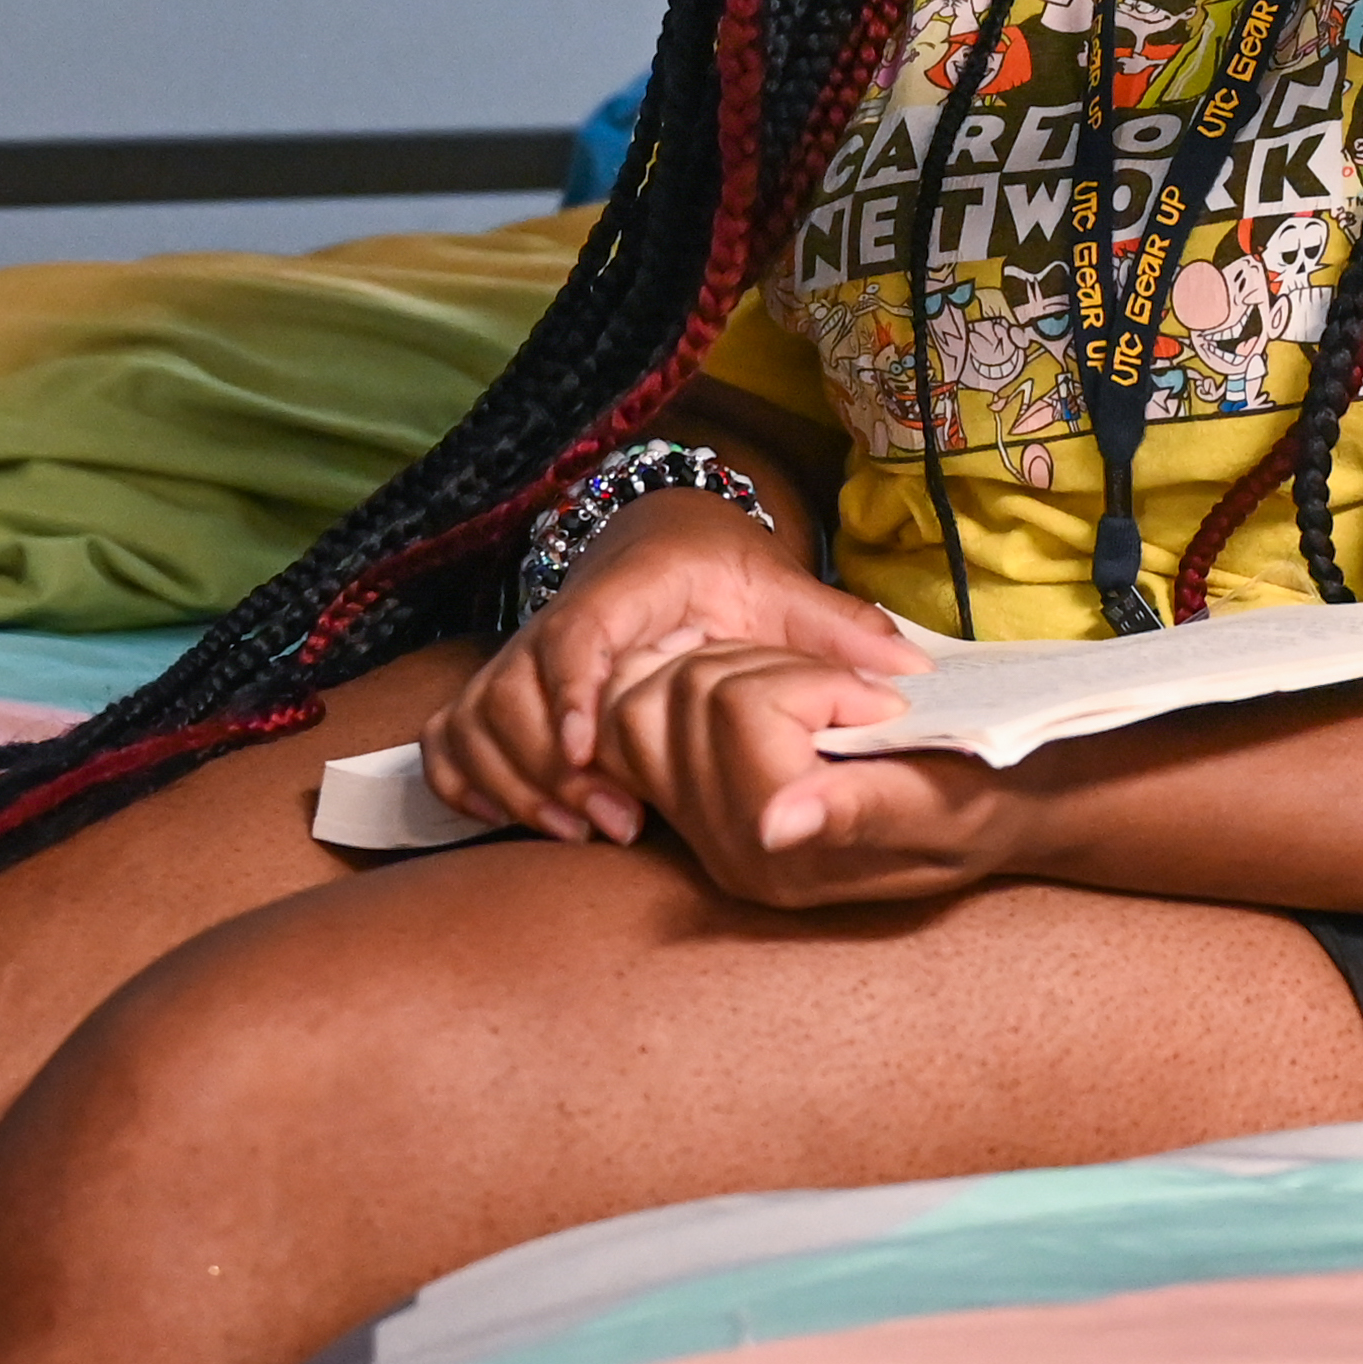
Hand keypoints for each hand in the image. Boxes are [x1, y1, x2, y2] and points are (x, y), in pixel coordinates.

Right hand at [418, 492, 926, 846]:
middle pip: (513, 690)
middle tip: (614, 820)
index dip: (574, 690)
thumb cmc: (723, 566)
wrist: (663, 535)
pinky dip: (468, 778)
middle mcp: (559, 617)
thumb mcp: (782, 586)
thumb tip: (909, 673)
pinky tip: (521, 816)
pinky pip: (453, 734)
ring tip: (585, 828)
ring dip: (516, 780)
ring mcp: (523, 655)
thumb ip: (837, 628)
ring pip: (476, 716)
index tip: (590, 749)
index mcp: (627, 588)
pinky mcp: (506, 686)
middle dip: (549, 765)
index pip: (577, 632)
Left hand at [594, 638, 1021, 909]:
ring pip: (653, 697)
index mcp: (787, 859)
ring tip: (814, 686)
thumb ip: (860, 810)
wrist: (988, 810)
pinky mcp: (694, 808)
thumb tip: (776, 823)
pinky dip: (689, 681)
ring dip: (733, 663)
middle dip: (777, 664)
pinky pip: (633, 722)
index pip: (744, 711)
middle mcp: (728, 856)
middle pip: (693, 694)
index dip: (816, 680)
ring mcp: (703, 835)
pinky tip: (761, 687)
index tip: (887, 700)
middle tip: (853, 688)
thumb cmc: (980, 803)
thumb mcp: (941, 806)